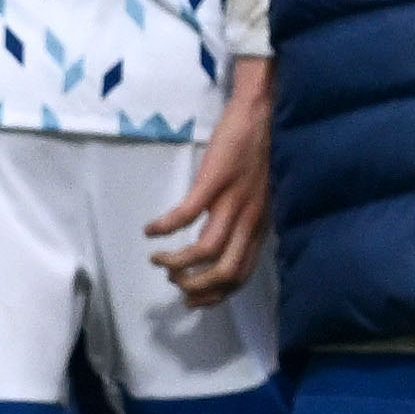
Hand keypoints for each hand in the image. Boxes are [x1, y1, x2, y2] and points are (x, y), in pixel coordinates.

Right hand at [145, 59, 276, 306]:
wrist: (264, 113)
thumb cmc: (262, 152)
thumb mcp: (263, 196)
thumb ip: (249, 222)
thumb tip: (229, 245)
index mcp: (260, 226)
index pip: (241, 275)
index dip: (216, 295)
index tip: (193, 300)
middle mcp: (250, 220)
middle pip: (224, 272)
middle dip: (194, 287)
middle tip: (173, 284)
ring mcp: (232, 201)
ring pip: (205, 251)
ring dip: (176, 264)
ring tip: (157, 259)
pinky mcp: (214, 181)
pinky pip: (185, 215)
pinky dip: (164, 228)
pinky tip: (150, 230)